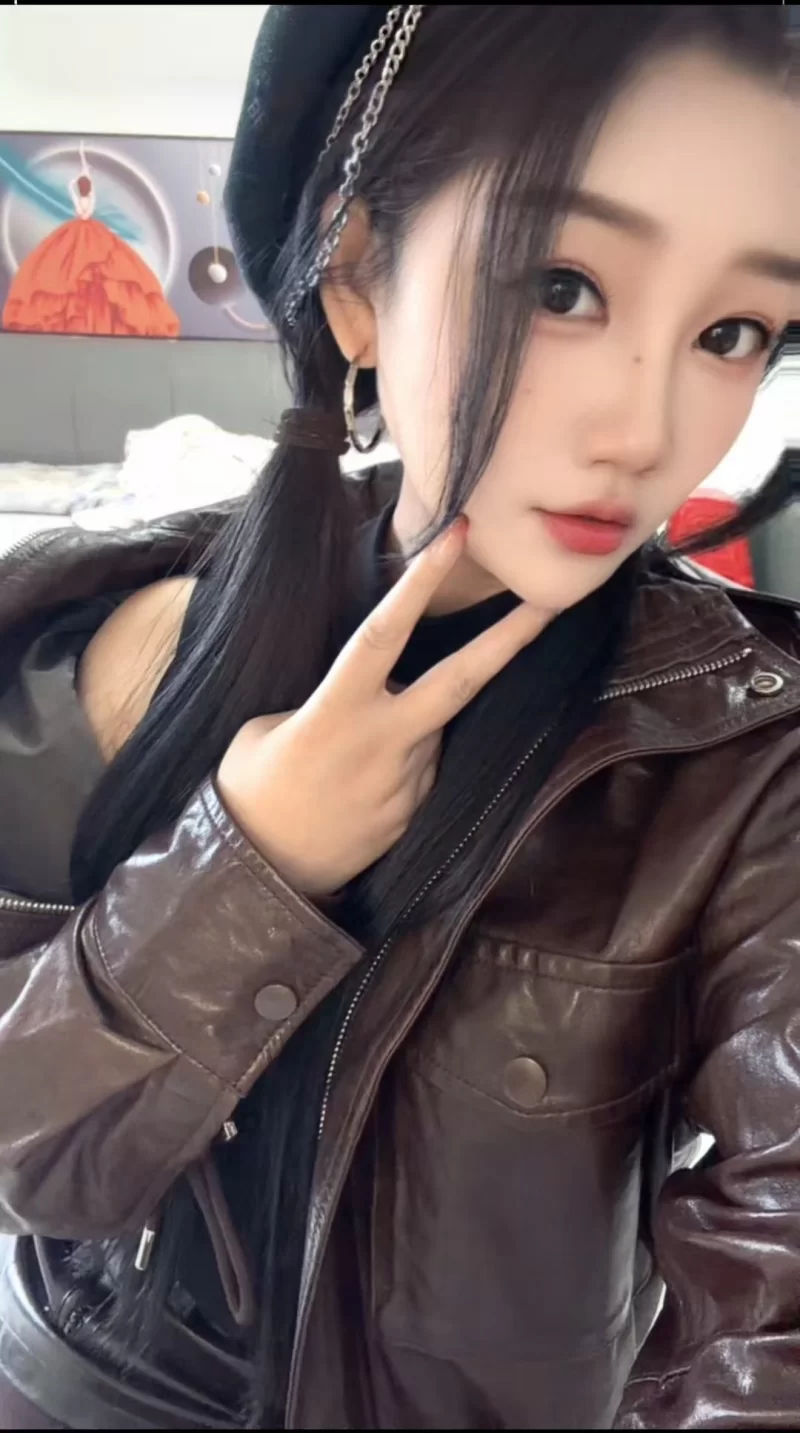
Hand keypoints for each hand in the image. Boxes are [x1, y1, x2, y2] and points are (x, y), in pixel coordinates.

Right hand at [216, 518, 553, 895]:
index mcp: (335, 710)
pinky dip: (401, 764)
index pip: (386, 632)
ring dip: (407, 725)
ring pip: (430, 728)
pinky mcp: (416, 814)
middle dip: (510, 639)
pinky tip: (359, 789)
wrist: (261, 877)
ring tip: (349, 760)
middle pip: (461, 680)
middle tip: (553, 602)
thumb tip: (379, 697)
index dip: (421, 582)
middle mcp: (383, 742)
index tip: (456, 536)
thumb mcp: (268, 728)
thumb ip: (334, 703)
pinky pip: (422, 769)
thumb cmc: (253, 791)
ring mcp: (407, 782)